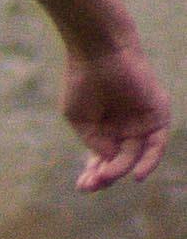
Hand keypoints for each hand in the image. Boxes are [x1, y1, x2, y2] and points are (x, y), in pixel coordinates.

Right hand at [61, 38, 169, 190]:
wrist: (98, 52)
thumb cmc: (82, 81)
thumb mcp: (81, 120)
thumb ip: (96, 143)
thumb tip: (110, 159)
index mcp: (104, 129)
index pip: (103, 159)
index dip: (93, 175)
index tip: (82, 186)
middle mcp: (125, 128)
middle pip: (119, 162)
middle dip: (105, 176)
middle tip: (90, 185)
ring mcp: (141, 123)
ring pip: (135, 156)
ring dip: (121, 169)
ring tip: (106, 175)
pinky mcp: (157, 115)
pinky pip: (157, 145)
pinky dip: (149, 161)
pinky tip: (137, 175)